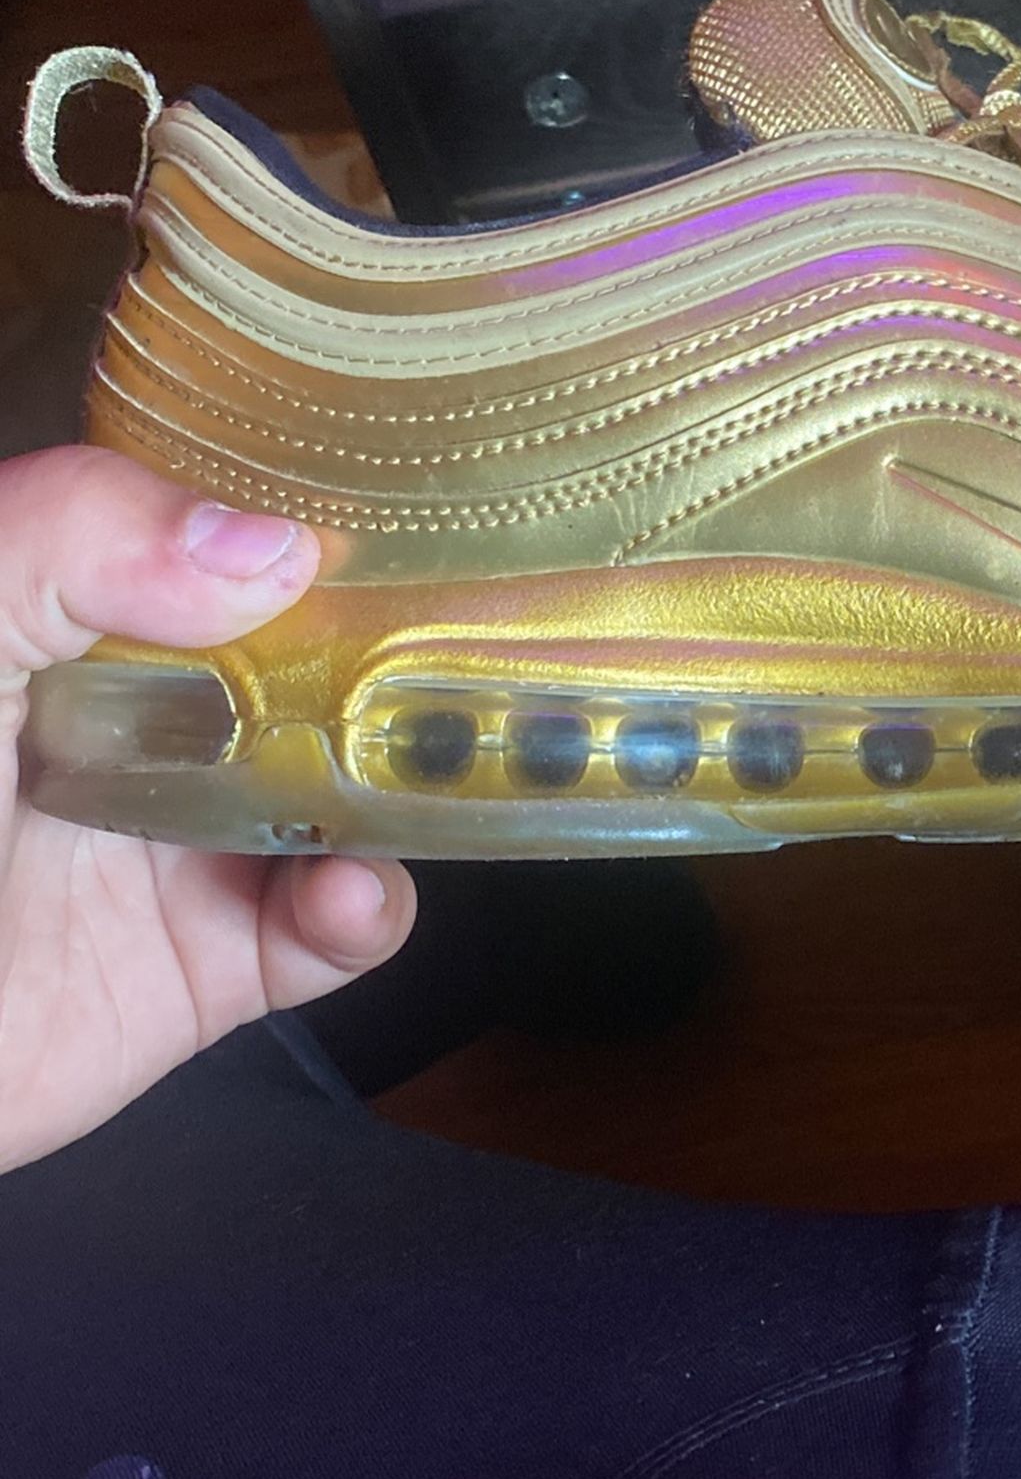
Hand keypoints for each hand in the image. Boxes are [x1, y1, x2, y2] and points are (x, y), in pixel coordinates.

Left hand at [0, 447, 414, 1170]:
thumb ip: (70, 542)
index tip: (431, 514)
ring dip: (414, 788)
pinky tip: (347, 894)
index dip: (334, 528)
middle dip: (414, 659)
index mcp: (83, 624)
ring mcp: (188, 845)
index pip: (232, 549)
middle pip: (324, 671)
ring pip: (356, 797)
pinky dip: (368, 911)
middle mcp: (151, 723)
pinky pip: (333, 931)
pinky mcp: (213, 963)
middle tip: (493, 649)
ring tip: (427, 782)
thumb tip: (278, 550)